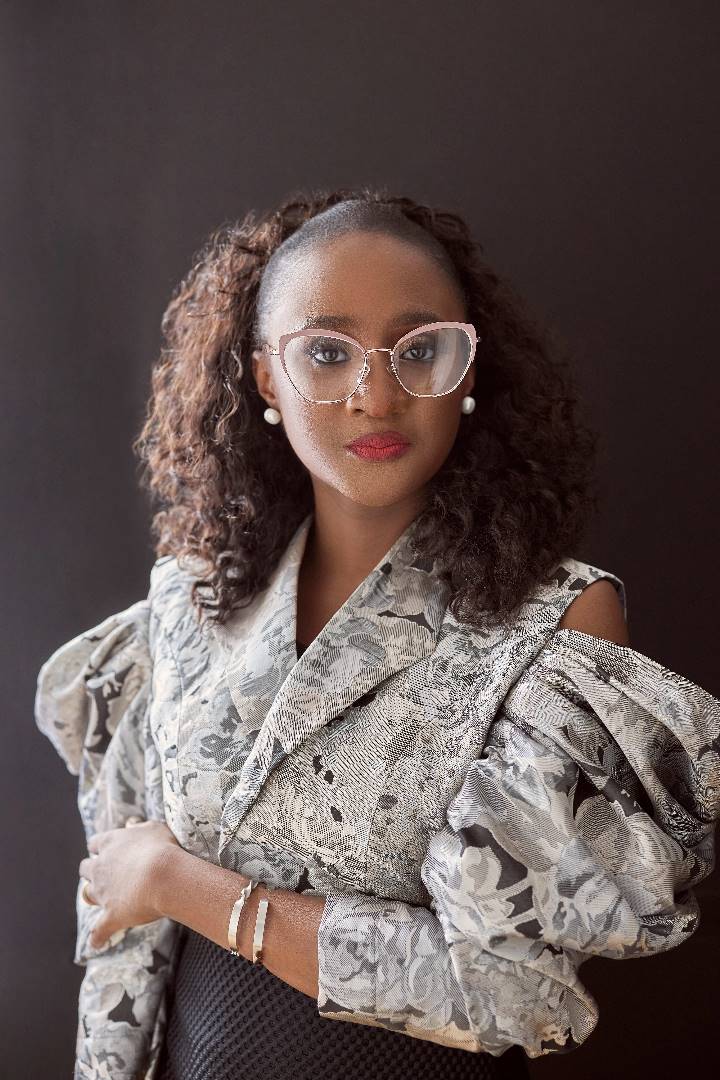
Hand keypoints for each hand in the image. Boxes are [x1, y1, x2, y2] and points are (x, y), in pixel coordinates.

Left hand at [78, 817, 180, 948]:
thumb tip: (130, 824)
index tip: (107, 850)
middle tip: (106, 874)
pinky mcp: (110, 916)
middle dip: (92, 871)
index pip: (95, 843)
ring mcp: (103, 892)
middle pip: (86, 868)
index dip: (101, 848)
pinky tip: (97, 943)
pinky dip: (98, 938)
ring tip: (102, 900)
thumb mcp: (153, 828)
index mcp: (110, 843)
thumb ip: (139, 827)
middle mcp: (101, 867)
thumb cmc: (162, 848)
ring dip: (93, 896)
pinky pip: (98, 931)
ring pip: (87, 895)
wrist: (164, 875)